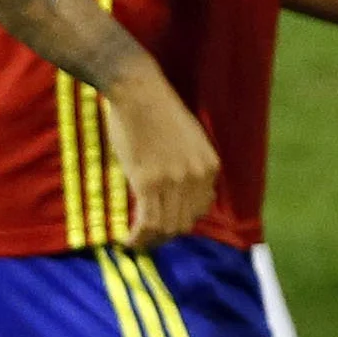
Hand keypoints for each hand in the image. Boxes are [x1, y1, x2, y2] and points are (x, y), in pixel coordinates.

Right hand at [102, 67, 222, 241]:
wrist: (139, 92)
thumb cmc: (157, 110)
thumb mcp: (187, 141)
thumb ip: (187, 166)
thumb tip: (173, 192)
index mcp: (209, 166)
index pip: (200, 209)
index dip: (180, 223)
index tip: (164, 226)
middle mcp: (196, 177)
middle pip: (184, 222)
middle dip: (165, 236)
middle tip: (147, 241)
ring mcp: (173, 181)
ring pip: (166, 226)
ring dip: (150, 241)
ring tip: (136, 244)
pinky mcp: (148, 182)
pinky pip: (147, 220)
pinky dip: (138, 237)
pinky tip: (127, 241)